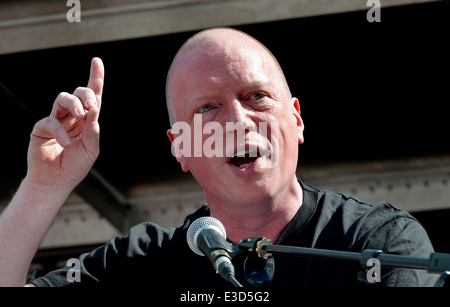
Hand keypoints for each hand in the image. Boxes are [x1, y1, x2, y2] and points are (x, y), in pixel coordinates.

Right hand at [26, 57, 103, 190]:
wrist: (56, 182)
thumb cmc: (75, 166)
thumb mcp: (91, 149)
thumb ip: (93, 130)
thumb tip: (94, 108)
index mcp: (87, 121)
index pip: (92, 97)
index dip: (95, 78)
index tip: (96, 61)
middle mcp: (72, 117)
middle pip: (79, 93)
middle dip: (87, 95)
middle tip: (91, 107)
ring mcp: (56, 120)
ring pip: (63, 99)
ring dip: (74, 103)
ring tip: (81, 115)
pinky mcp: (42, 128)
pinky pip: (51, 121)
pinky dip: (60, 132)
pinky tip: (66, 144)